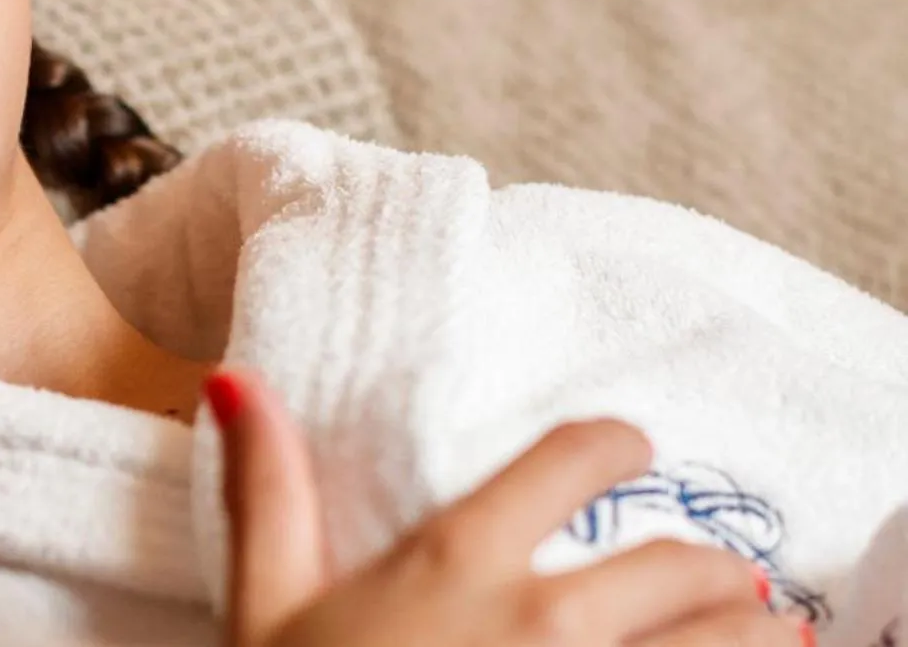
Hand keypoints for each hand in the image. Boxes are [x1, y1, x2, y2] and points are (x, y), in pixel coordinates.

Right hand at [205, 368, 810, 646]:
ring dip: (758, 635)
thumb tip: (237, 379)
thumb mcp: (264, 610)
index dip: (614, 446)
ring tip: (763, 635)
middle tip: (711, 577)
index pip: (570, 461)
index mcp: (461, 562)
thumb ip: (268, 492)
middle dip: (709, 567)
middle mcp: (552, 621)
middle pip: (681, 563)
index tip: (629, 450)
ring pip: (737, 641)